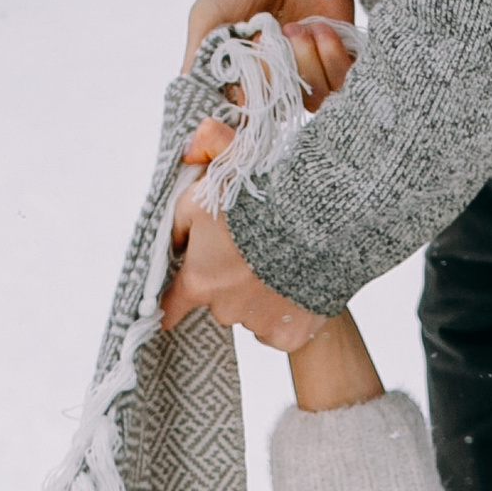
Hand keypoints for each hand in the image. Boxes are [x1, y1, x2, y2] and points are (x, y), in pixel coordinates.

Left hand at [162, 114, 332, 348]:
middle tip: (252, 251)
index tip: (166, 315)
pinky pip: (281, 329)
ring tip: (282, 262)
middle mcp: (225, 309)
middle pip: (220, 302)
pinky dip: (288, 312)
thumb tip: (187, 154)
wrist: (325, 222)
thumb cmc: (266, 198)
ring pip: (252, 314)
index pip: (172, 306)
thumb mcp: (218, 173)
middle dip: (230, 281)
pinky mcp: (291, 336)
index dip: (169, 307)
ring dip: (261, 295)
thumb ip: (195, 167)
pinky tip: (299, 285)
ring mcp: (260, 325)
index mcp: (200, 278)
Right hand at [183, 0, 357, 110]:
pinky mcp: (338, 56)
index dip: (249, 107)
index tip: (249, 84)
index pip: (246, 117)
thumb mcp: (211, 13)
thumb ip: (201, 55)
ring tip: (299, 28)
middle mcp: (276, 79)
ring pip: (316, 98)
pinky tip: (322, 29)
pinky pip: (343, 81)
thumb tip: (188, 95)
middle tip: (274, 34)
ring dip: (308, 62)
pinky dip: (333, 57)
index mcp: (243, 76)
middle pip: (282, 108)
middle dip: (279, 72)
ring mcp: (308, 69)